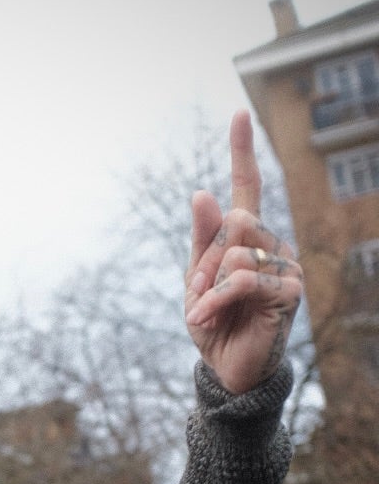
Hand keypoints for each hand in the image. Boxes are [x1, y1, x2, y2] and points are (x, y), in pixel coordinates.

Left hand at [184, 112, 302, 393]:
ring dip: (209, 284)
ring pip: (236, 250)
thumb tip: (202, 192)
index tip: (238, 114)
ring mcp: (284, 265)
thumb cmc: (213, 323)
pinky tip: (205, 318)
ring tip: (205, 312)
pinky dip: (216, 299)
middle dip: (206, 259)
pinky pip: (244, 278)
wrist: (225, 369)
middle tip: (199, 293)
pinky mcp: (288, 290)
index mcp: (246, 237)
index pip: (246, 187)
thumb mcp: (195, 280)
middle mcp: (270, 244)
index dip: (241, 151)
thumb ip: (201, 239)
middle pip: (233, 222)